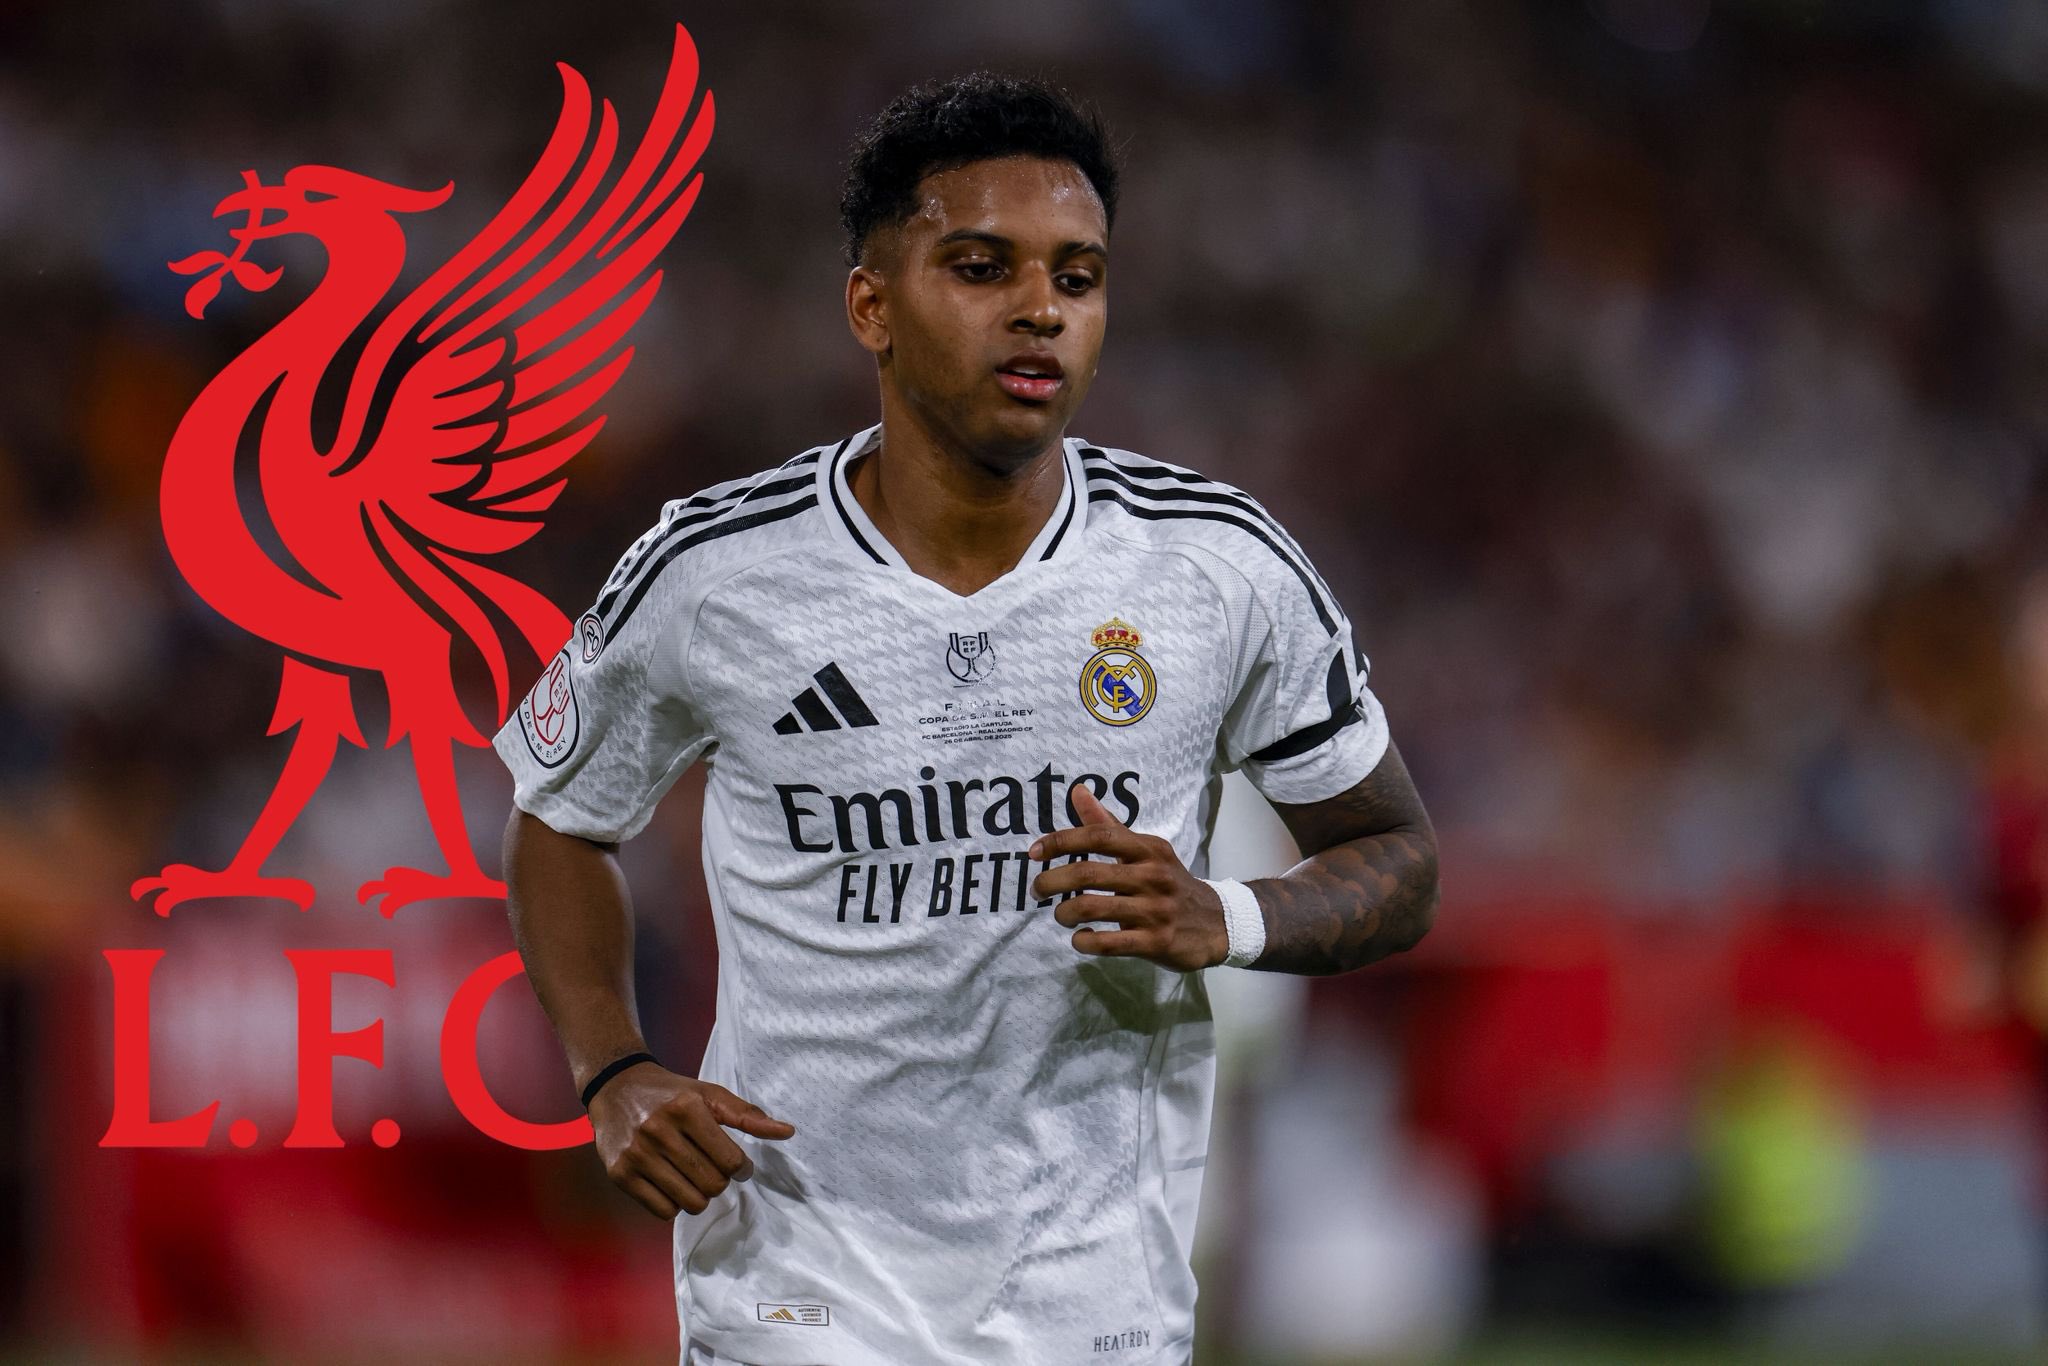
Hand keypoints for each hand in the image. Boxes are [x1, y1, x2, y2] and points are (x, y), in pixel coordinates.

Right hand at [587, 1062, 795, 1219]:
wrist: (617, 1088)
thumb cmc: (672, 1093)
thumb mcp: (710, 1094)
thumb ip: (747, 1114)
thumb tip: (788, 1132)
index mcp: (686, 1108)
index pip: (729, 1160)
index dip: (741, 1168)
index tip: (739, 1165)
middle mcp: (658, 1131)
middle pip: (711, 1185)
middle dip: (720, 1181)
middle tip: (713, 1168)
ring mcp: (637, 1155)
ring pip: (689, 1203)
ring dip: (699, 1195)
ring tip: (694, 1176)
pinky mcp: (620, 1175)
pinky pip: (663, 1211)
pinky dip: (674, 1204)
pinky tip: (672, 1183)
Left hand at [1029, 783, 1230, 972]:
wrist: (1218, 923)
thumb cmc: (1170, 883)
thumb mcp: (1146, 850)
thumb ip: (1109, 824)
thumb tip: (1078, 791)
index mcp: (1147, 849)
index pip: (1098, 835)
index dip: (1060, 841)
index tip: (1034, 852)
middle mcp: (1152, 875)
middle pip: (1087, 873)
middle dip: (1052, 882)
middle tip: (1037, 890)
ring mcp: (1155, 910)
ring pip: (1092, 908)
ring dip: (1064, 913)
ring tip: (1061, 915)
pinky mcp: (1156, 942)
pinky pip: (1108, 942)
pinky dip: (1084, 941)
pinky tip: (1080, 938)